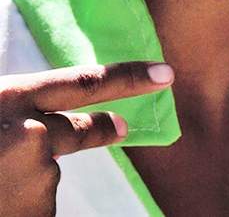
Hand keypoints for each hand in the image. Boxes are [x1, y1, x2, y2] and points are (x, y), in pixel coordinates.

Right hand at [0, 61, 174, 216]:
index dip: (128, 79)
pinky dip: (18, 206)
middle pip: (81, 130)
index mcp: (11, 98)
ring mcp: (35, 174)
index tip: (165, 74)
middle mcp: (30, 132)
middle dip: (103, 128)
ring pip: (45, 177)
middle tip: (120, 127)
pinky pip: (35, 206)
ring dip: (23, 183)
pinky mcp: (35, 210)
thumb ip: (19, 110)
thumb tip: (46, 119)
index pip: (84, 82)